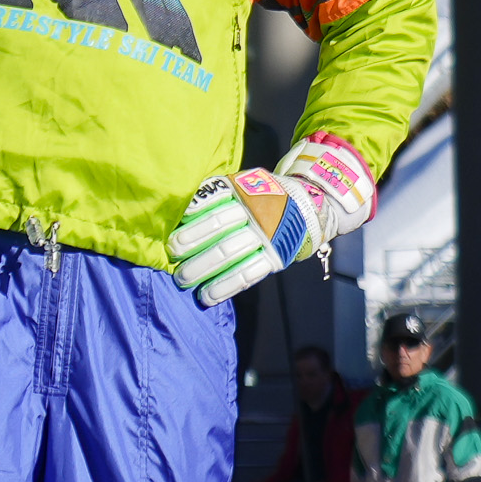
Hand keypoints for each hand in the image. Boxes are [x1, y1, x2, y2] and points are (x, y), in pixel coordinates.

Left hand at [167, 135, 376, 307]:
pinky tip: (206, 297)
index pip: (212, 200)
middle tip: (171, 256)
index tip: (171, 228)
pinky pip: (246, 274)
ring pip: (229, 252)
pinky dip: (224, 287)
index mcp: (244, 189)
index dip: (190, 215)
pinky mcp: (275, 257)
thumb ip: (219, 194)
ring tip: (182, 280)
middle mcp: (255, 211)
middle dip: (190, 243)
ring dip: (202, 268)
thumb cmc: (265, 196)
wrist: (310, 204)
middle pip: (217, 226)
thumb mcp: (246, 185)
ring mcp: (266, 235)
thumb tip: (180, 214)